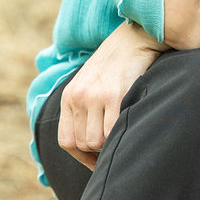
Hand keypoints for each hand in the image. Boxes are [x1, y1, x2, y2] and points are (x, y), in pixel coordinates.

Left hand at [58, 22, 167, 167]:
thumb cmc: (116, 65)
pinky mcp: (114, 94)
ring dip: (109, 145)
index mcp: (69, 96)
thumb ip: (85, 108)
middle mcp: (78, 97)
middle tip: (114, 146)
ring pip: (96, 141)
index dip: (81, 157)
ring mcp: (95, 96)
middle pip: (82, 144)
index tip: (96, 161)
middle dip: (98, 152)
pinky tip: (129, 129)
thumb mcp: (90, 83)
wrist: (133, 38)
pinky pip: (113, 130)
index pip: (66, 140)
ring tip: (122, 135)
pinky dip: (120, 136)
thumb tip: (90, 144)